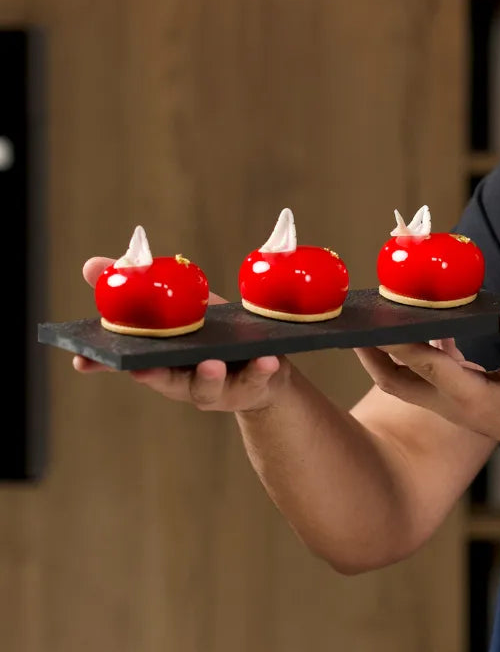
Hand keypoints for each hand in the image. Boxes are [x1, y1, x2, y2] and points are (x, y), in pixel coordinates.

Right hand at [73, 256, 287, 412]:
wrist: (266, 364)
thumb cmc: (214, 337)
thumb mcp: (181, 309)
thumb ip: (141, 289)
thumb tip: (91, 264)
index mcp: (165, 361)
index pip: (127, 363)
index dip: (103, 364)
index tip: (81, 361)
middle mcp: (185, 379)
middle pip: (164, 380)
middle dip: (153, 376)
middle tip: (143, 370)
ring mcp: (217, 387)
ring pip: (208, 387)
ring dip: (208, 377)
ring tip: (212, 363)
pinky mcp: (252, 386)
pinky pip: (257, 378)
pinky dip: (260, 370)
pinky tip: (267, 358)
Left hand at [355, 302, 499, 469]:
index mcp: (472, 398)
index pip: (425, 365)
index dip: (399, 340)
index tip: (376, 316)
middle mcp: (455, 405)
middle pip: (396, 381)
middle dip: (371, 354)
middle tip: (351, 323)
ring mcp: (456, 406)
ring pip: (406, 381)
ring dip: (387, 354)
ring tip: (373, 319)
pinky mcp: (463, 400)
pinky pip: (427, 376)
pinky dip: (416, 353)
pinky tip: (424, 323)